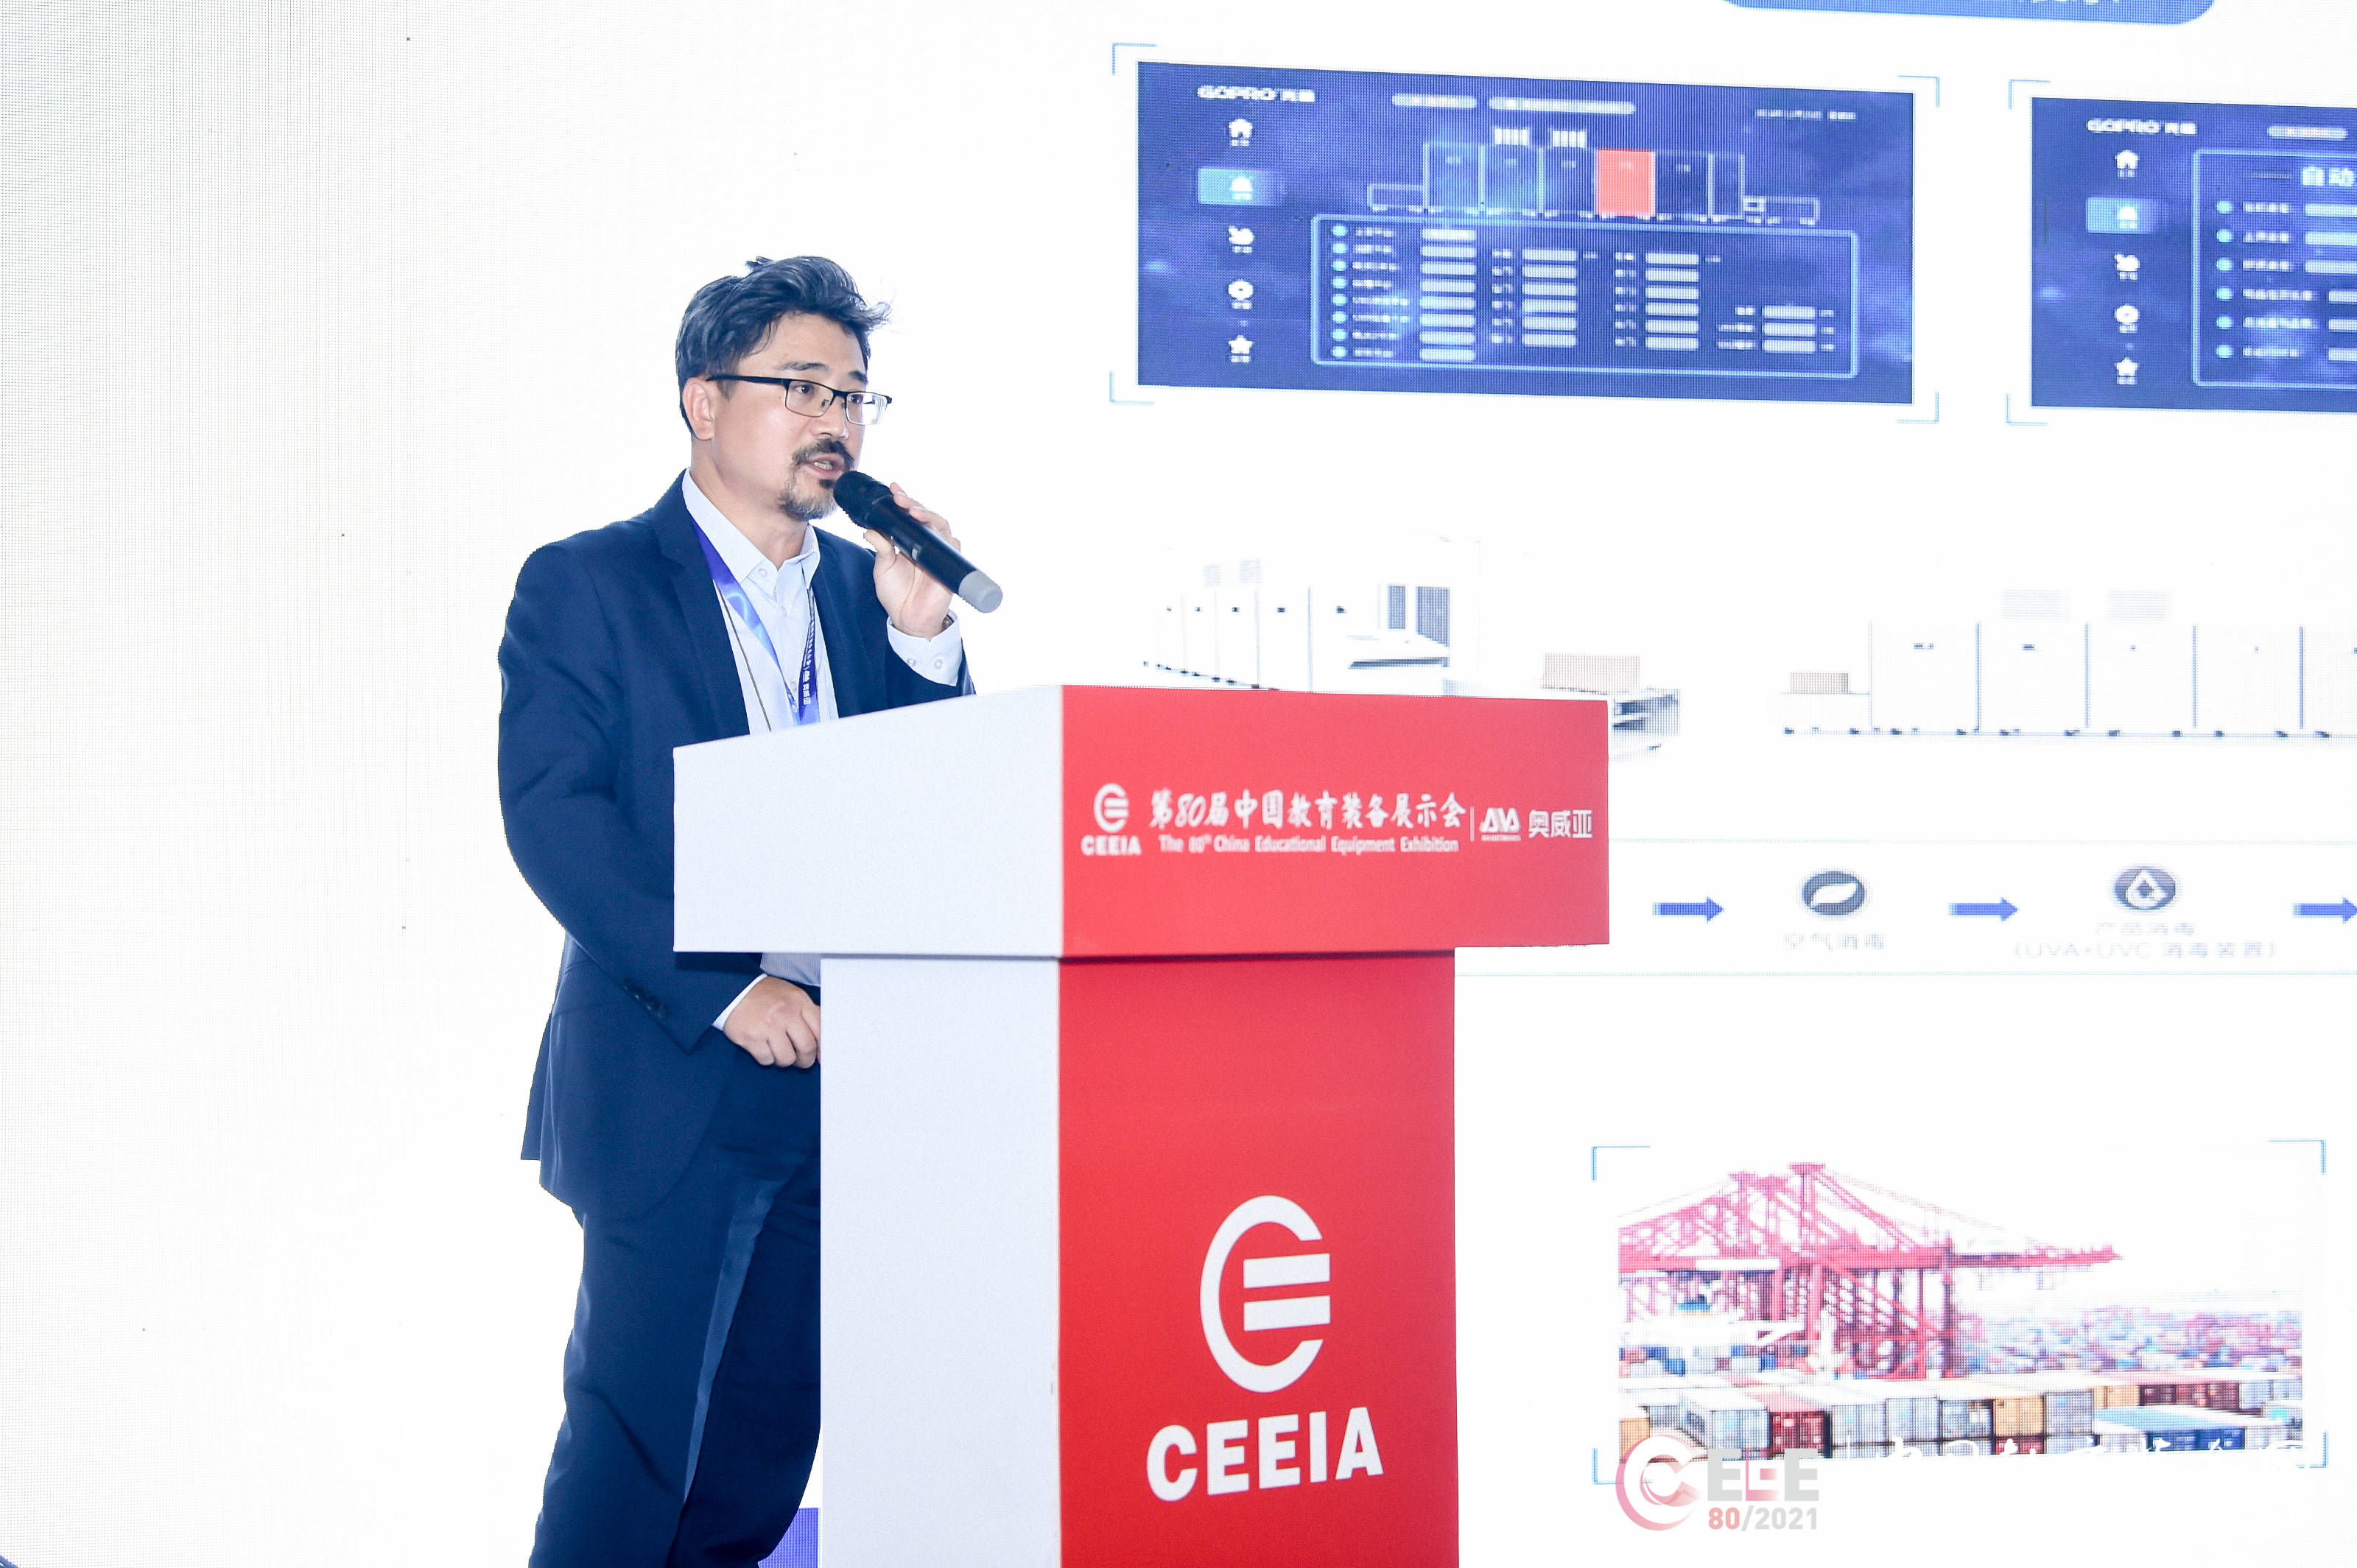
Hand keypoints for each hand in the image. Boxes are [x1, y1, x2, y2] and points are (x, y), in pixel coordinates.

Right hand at [723, 976, 820, 1068]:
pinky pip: (767, 1060)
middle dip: (806, 1060)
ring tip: (780, 1052)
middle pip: (807, 1047)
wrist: (734, 991)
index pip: (820, 1030)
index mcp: (798, 1001)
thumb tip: (823, 1034)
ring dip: (785, 1061)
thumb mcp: (791, 995)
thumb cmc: (765, 995)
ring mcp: (768, 1026)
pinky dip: (767, 1059)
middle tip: (802, 1061)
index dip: (822, 1048)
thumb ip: (807, 1012)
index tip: (821, 1057)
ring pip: (787, 1058)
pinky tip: (765, 1048)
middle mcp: (785, 1013)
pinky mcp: (751, 1038)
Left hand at [864, 482, 957, 638]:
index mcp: (910, 541)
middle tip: (899, 497)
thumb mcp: (882, 568)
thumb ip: (880, 548)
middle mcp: (926, 543)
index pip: (909, 516)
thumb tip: (870, 529)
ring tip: (912, 511)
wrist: (907, 620)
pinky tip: (932, 530)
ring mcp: (939, 552)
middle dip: (913, 503)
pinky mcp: (949, 564)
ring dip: (928, 515)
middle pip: (925, 516)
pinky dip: (944, 535)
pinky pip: (952, 545)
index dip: (904, 500)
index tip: (893, 489)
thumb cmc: (896, 595)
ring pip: (940, 525)